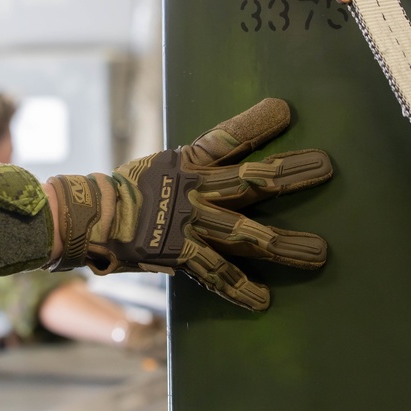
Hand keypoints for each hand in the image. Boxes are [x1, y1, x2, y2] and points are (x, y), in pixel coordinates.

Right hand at [46, 98, 331, 310]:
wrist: (85, 217)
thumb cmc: (125, 191)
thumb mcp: (161, 166)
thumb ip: (194, 166)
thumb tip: (225, 159)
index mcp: (188, 161)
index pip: (227, 135)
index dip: (256, 123)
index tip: (285, 109)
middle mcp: (194, 188)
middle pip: (251, 179)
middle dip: (290, 173)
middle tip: (326, 167)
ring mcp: (188, 222)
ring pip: (245, 231)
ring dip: (284, 242)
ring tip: (320, 253)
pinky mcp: (177, 252)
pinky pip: (214, 272)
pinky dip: (239, 288)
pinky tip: (263, 300)